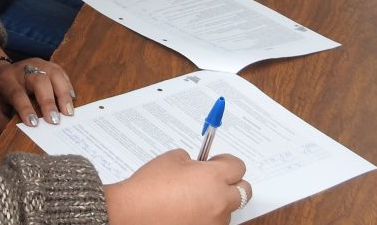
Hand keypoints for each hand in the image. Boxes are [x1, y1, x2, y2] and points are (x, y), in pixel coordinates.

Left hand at [0, 58, 74, 130]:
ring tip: (69, 112)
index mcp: (4, 81)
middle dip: (48, 101)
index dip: (26, 108)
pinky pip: (60, 73)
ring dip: (63, 93)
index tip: (34, 124)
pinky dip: (67, 86)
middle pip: (38, 80)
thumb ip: (4, 123)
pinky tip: (71, 100)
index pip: (17, 93)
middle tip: (56, 120)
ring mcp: (36, 64)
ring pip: (53, 73)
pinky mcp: (46, 64)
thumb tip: (21, 140)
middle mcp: (21, 69)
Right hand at [105, 151, 250, 224]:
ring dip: (218, 202)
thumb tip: (199, 166)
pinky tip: (188, 211)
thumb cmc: (149, 186)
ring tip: (194, 198)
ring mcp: (214, 221)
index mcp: (213, 177)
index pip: (238, 167)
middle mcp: (219, 201)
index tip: (218, 162)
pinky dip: (207, 216)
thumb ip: (193, 160)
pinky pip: (214, 222)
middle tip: (214, 180)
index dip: (227, 162)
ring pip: (228, 209)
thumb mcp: (172, 158)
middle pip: (244, 191)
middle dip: (231, 183)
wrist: (132, 212)